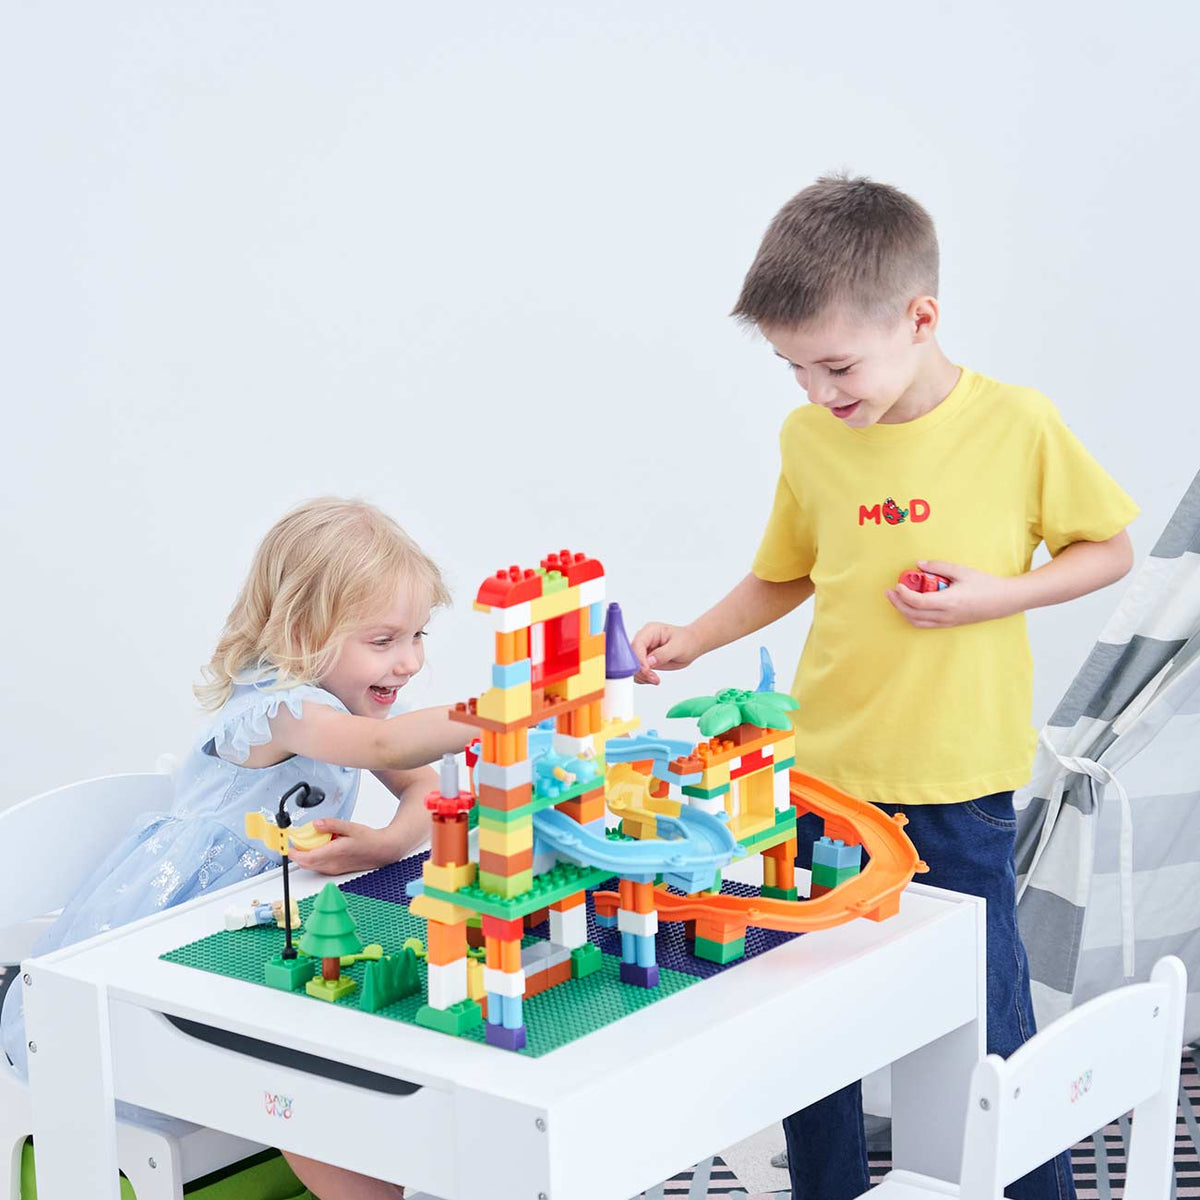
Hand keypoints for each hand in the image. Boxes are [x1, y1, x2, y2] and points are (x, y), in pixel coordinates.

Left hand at [288, 819, 390, 874]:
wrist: (383, 851)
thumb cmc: (370, 840)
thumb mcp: (351, 827)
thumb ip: (331, 825)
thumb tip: (316, 824)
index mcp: (335, 853)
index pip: (307, 858)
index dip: (294, 853)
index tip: (288, 844)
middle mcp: (332, 865)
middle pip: (306, 864)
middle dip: (297, 854)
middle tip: (295, 840)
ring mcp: (334, 870)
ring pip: (311, 866)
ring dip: (305, 856)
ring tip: (307, 842)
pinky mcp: (336, 870)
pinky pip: (318, 866)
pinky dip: (313, 858)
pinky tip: (319, 847)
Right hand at [630, 622, 700, 683]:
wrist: (691, 645)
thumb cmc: (687, 641)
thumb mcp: (678, 646)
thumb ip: (663, 653)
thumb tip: (649, 661)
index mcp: (650, 631)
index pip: (637, 644)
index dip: (639, 659)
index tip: (647, 670)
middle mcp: (644, 640)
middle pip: (632, 656)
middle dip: (640, 670)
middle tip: (653, 678)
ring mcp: (643, 650)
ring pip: (633, 666)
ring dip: (642, 676)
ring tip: (655, 680)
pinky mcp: (645, 660)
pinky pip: (638, 671)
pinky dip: (643, 678)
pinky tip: (653, 679)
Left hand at [885, 560, 1016, 628]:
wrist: (1003, 601)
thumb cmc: (984, 584)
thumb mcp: (961, 571)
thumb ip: (938, 567)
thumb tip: (919, 564)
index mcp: (949, 601)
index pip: (918, 602)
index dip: (904, 595)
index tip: (897, 585)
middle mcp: (946, 615)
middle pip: (913, 614)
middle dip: (898, 603)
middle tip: (890, 591)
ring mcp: (947, 622)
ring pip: (917, 622)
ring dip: (904, 611)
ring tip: (897, 598)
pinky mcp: (949, 624)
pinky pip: (925, 624)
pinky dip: (914, 616)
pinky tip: (911, 605)